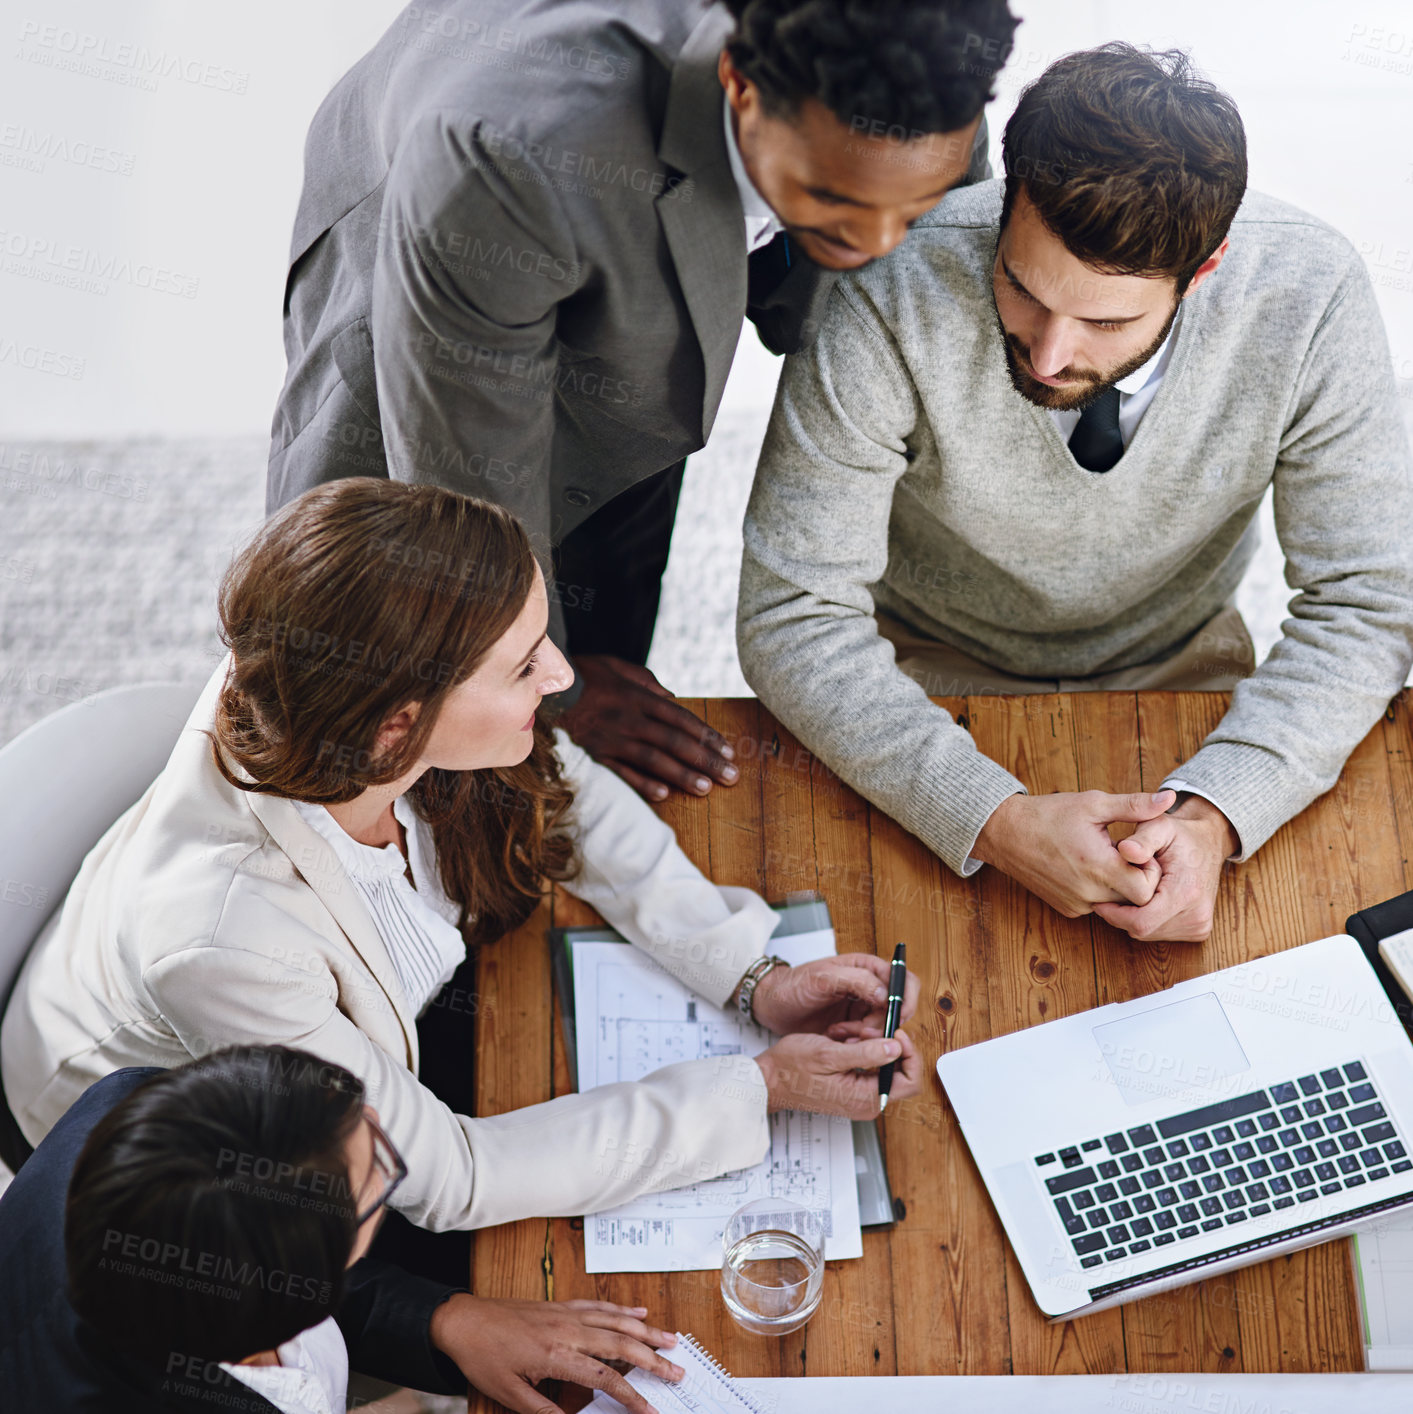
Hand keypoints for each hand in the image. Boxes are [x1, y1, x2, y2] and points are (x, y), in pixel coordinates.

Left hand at [429, 1293, 682, 1413]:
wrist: (463, 1321)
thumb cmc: (484, 1359)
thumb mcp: (510, 1396)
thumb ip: (544, 1413)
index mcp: (557, 1356)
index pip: (606, 1378)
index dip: (632, 1397)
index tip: (652, 1411)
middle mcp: (569, 1331)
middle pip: (622, 1345)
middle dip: (653, 1360)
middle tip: (678, 1372)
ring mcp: (567, 1315)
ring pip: (617, 1321)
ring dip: (647, 1330)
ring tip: (672, 1340)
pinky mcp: (561, 1306)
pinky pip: (599, 1305)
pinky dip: (623, 1309)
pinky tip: (640, 1312)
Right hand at [557, 655, 738, 801]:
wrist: (541, 688)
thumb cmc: (583, 675)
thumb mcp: (618, 666)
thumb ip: (647, 682)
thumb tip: (672, 699)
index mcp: (639, 697)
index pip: (681, 719)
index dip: (707, 736)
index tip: (728, 751)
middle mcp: (630, 718)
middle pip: (675, 742)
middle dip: (706, 760)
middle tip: (730, 777)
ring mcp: (612, 738)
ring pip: (654, 759)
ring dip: (682, 775)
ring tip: (706, 789)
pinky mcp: (594, 755)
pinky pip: (621, 772)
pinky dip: (642, 784)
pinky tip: (664, 795)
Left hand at [747, 954, 920, 1037]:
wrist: (771, 1005)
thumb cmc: (792, 985)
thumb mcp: (822, 978)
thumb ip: (856, 980)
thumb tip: (886, 993)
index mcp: (866, 968)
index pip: (903, 979)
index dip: (906, 999)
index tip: (897, 1018)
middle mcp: (868, 987)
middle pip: (897, 1007)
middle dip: (886, 1023)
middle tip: (863, 1033)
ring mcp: (861, 1007)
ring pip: (884, 1025)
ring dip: (870, 1035)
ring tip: (843, 1034)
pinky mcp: (853, 1025)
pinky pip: (869, 1038)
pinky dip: (860, 1043)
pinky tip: (839, 1039)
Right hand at [755, 1031, 920, 1118]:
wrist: (769, 1080)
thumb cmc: (790, 1069)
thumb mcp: (829, 1054)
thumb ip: (866, 1053)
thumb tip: (897, 1047)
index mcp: (866, 1099)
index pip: (910, 1079)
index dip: (909, 1052)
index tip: (894, 1031)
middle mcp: (868, 1102)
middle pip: (899, 1069)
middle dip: (885, 1043)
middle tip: (864, 1029)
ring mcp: (860, 1096)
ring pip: (883, 1062)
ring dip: (869, 1041)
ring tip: (845, 1032)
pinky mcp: (853, 1088)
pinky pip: (868, 1064)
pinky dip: (859, 1047)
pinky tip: (841, 1038)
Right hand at [972, 789, 1176, 918]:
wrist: (1005, 833)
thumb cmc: (1049, 814)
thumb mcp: (1094, 804)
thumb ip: (1134, 805)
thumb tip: (1168, 798)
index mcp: (1099, 866)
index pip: (1146, 889)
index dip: (1149, 870)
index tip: (1137, 850)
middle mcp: (1088, 892)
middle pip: (1134, 900)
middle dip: (1137, 878)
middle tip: (1124, 854)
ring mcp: (1076, 904)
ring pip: (1116, 904)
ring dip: (1117, 885)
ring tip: (1104, 858)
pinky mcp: (1067, 908)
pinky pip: (1096, 905)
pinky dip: (1098, 890)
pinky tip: (1085, 868)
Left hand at [1093, 795, 1238, 941]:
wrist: (1208, 842)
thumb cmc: (1180, 834)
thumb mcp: (1160, 826)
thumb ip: (1142, 839)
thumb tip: (1124, 849)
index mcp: (1186, 892)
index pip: (1141, 922)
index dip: (1114, 914)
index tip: (1098, 899)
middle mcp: (1197, 915)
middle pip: (1142, 930)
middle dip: (1121, 913)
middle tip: (1114, 890)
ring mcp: (1199, 925)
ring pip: (1149, 934)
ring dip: (1133, 916)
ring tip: (1132, 890)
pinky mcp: (1198, 930)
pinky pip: (1160, 932)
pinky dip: (1147, 919)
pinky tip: (1145, 899)